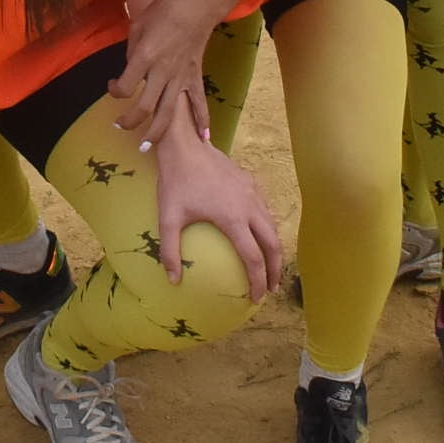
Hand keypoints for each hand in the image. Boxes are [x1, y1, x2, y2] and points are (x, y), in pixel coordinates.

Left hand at [112, 0, 223, 138]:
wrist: (197, 5)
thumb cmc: (164, 10)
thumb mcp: (138, 25)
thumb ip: (132, 51)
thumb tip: (130, 68)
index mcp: (145, 57)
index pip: (124, 87)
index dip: (114, 92)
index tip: (113, 86)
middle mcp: (162, 72)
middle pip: (145, 108)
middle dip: (130, 122)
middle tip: (121, 126)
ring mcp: (181, 77)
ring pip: (168, 113)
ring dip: (156, 133)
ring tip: (147, 147)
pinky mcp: (195, 77)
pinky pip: (199, 103)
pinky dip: (202, 121)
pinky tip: (203, 139)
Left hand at [149, 107, 281, 298]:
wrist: (185, 144)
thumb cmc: (176, 181)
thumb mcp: (168, 217)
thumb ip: (170, 251)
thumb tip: (173, 281)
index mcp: (233, 219)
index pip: (254, 258)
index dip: (258, 281)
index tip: (256, 298)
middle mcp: (249, 206)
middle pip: (272, 244)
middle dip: (275, 269)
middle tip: (271, 288)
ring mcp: (252, 192)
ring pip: (272, 226)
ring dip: (274, 249)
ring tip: (269, 266)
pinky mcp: (250, 182)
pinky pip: (265, 210)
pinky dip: (268, 229)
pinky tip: (258, 235)